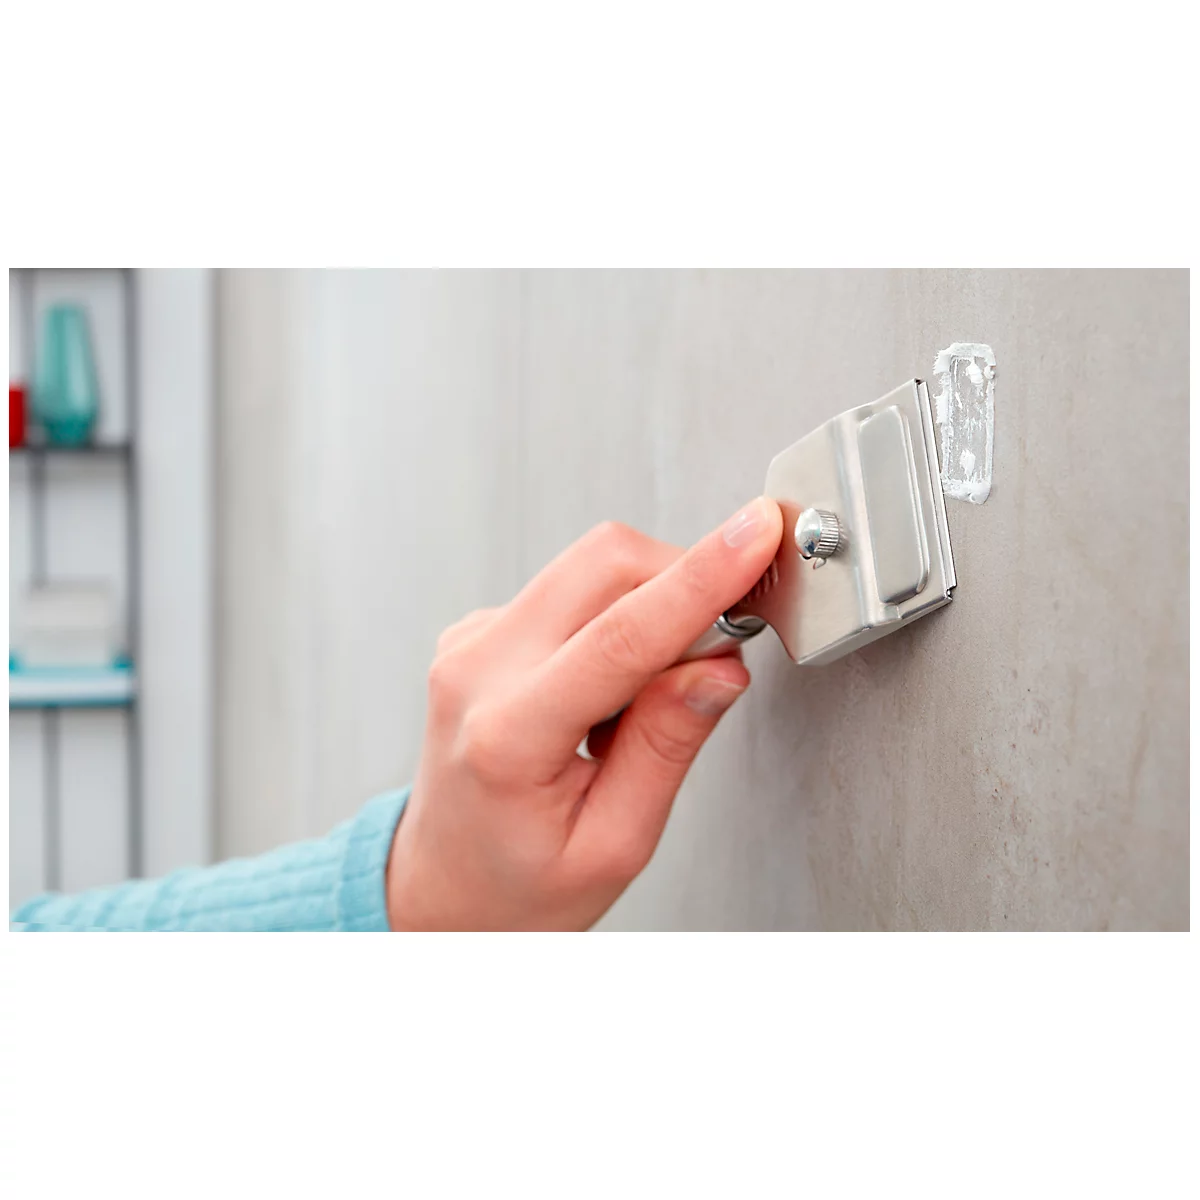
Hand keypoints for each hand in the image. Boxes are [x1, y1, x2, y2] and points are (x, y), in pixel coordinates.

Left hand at [386, 496, 783, 929]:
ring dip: (649, 604)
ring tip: (646, 698)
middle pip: (602, 564)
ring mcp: (470, 642)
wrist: (440, 891)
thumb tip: (720, 665)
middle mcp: (476, 670)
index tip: (756, 535)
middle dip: (683, 578)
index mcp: (506, 736)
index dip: (701, 578)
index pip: (622, 634)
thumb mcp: (613, 846)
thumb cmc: (516, 889)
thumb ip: (667, 746)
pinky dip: (614, 618)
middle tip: (721, 647)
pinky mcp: (481, 630)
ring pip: (588, 566)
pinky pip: (569, 589)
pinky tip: (608, 691)